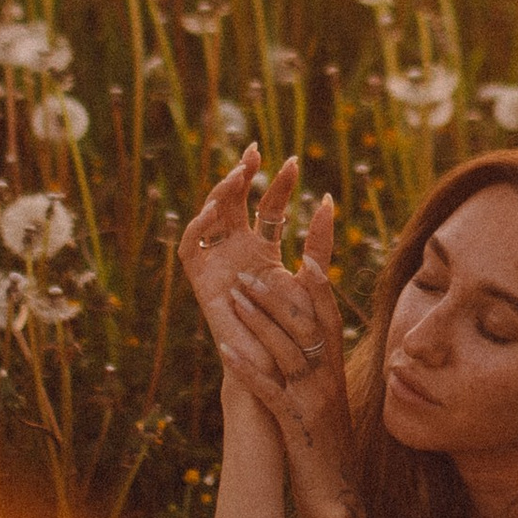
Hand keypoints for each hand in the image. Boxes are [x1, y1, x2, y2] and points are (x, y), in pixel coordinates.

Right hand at [178, 148, 300, 375]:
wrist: (276, 365)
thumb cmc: (297, 329)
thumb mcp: (311, 277)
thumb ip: (318, 243)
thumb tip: (327, 201)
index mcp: (263, 249)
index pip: (267, 206)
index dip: (277, 184)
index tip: (292, 162)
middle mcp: (237, 250)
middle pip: (235, 202)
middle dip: (243, 174)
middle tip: (255, 152)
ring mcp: (218, 262)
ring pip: (212, 216)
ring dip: (221, 192)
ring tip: (239, 175)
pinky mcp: (200, 280)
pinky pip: (191, 246)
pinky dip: (198, 225)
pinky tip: (215, 209)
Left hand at [206, 190, 359, 517]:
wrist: (337, 494)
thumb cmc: (326, 442)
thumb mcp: (325, 394)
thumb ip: (316, 359)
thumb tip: (302, 324)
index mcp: (335, 364)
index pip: (328, 308)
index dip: (320, 270)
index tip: (312, 234)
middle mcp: (328, 376)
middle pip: (305, 323)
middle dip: (277, 291)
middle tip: (249, 265)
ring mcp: (312, 399)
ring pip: (286, 349)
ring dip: (259, 320)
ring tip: (234, 293)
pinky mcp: (294, 424)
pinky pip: (269, 390)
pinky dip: (247, 368)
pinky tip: (225, 350)